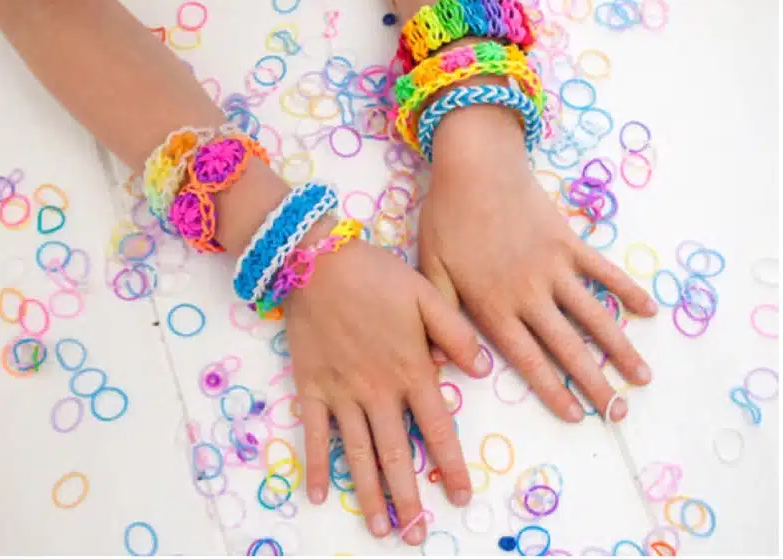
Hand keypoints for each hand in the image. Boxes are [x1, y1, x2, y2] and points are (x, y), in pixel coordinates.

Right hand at [283, 219, 488, 544]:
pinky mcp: (310, 387)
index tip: (461, 497)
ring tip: (380, 527)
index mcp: (411, 369)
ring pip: (357, 452)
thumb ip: (455, 332)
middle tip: (416, 535)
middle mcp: (377, 391)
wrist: (317, 261)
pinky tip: (317, 494)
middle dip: (409, 497)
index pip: (436, 429)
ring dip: (369, 493)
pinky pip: (311, 433)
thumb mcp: (426, 293)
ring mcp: (341, 392)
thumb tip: (483, 369)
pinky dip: (314, 464)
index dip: (450, 465)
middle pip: (395, 453)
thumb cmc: (376, 275)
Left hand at [418, 104, 657, 422]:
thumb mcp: (430, 270)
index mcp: (495, 305)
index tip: (577, 415)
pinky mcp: (570, 242)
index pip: (529, 359)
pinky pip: (603, 271)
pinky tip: (648, 311)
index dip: (554, 389)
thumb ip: (442, 318)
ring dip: (620, 348)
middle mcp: (530, 293)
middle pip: (568, 347)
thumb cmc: (447, 218)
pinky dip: (627, 290)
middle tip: (618, 413)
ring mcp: (555, 267)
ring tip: (642, 377)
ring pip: (593, 315)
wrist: (476, 166)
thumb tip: (445, 363)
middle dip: (595, 383)